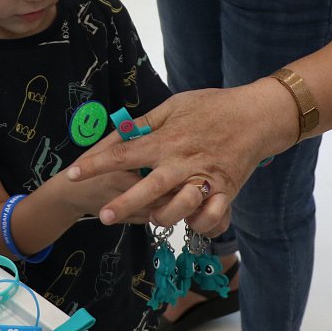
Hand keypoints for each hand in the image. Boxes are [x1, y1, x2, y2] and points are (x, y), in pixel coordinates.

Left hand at [65, 79, 296, 234]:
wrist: (258, 115)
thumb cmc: (213, 106)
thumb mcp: (175, 105)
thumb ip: (146, 123)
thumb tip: (119, 132)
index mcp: (166, 139)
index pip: (124, 152)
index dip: (96, 163)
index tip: (73, 173)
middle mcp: (182, 161)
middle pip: (147, 187)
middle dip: (124, 203)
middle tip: (103, 215)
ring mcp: (205, 178)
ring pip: (180, 207)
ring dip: (163, 216)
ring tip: (151, 219)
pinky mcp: (227, 191)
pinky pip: (212, 217)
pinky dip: (200, 225)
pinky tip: (191, 223)